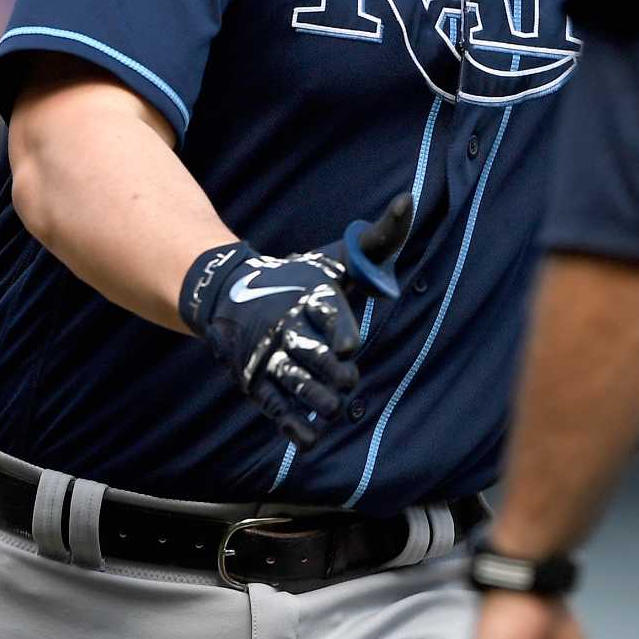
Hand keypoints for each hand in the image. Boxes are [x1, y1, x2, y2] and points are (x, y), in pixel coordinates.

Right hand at [180, 194, 411, 449]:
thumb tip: (409, 201)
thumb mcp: (337, 257)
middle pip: (310, 354)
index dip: (341, 333)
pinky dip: (293, 426)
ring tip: (333, 405)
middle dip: (332, 372)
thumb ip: (377, 238)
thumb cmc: (299, 277)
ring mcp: (267, 355)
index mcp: (308, 294)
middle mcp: (284, 325)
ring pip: (293, 383)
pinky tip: (311, 437)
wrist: (229, 293)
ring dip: (317, 400)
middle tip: (345, 379)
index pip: (327, 313)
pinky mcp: (254, 381)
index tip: (348, 346)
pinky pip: (275, 408)